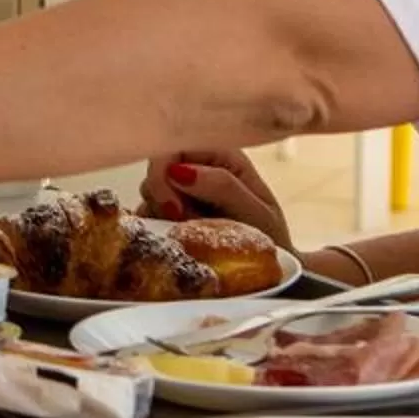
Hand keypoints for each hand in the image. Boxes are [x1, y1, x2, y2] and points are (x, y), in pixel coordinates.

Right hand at [139, 149, 289, 242]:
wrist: (271, 272)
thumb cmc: (270, 238)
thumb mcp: (257, 213)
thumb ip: (222, 187)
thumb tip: (179, 170)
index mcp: (221, 156)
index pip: (175, 145)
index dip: (164, 172)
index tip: (173, 207)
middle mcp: (199, 167)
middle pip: (157, 168)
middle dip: (161, 198)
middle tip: (180, 224)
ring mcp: (183, 191)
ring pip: (149, 192)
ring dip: (162, 216)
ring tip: (190, 235)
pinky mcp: (172, 214)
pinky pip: (148, 214)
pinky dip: (156, 229)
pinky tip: (178, 241)